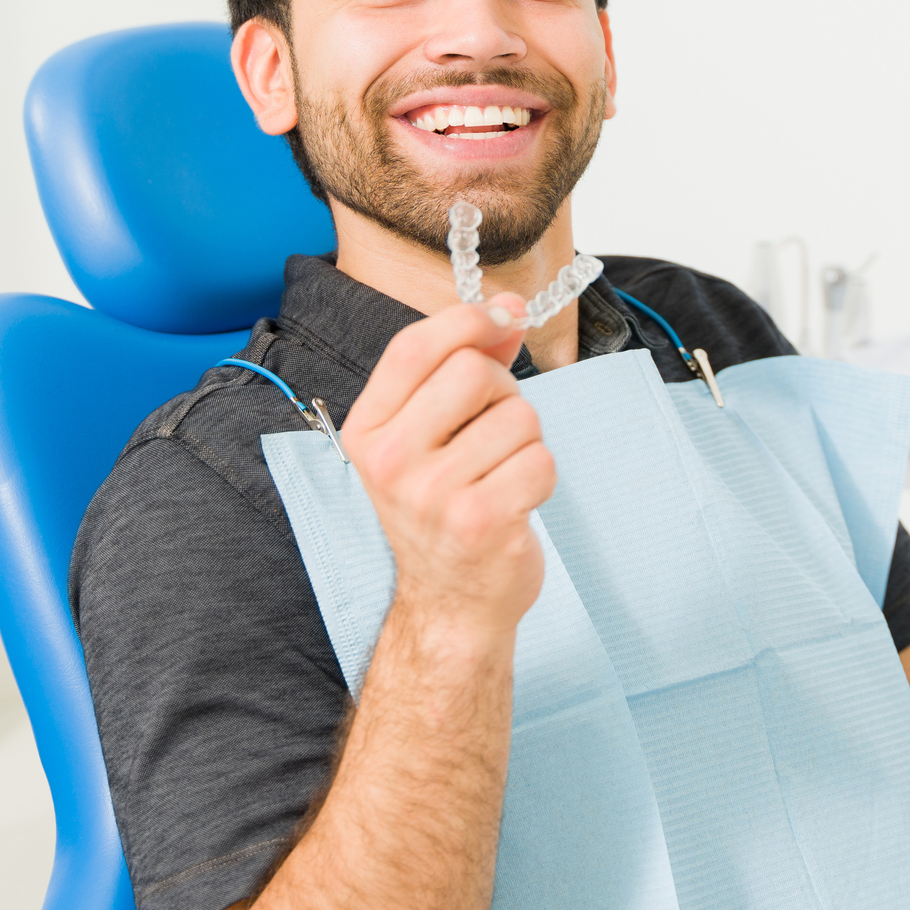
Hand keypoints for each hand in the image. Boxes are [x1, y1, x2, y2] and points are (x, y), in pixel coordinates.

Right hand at [338, 297, 554, 637]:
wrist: (450, 601)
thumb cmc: (444, 506)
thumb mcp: (432, 433)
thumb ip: (466, 364)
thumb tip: (509, 308)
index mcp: (368, 431)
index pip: (415, 347)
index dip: (469, 319)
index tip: (505, 315)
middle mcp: (390, 463)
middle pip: (474, 372)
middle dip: (503, 391)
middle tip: (492, 432)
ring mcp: (433, 496)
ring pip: (518, 416)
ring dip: (525, 439)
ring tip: (499, 474)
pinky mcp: (481, 523)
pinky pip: (540, 461)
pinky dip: (541, 476)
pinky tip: (515, 501)